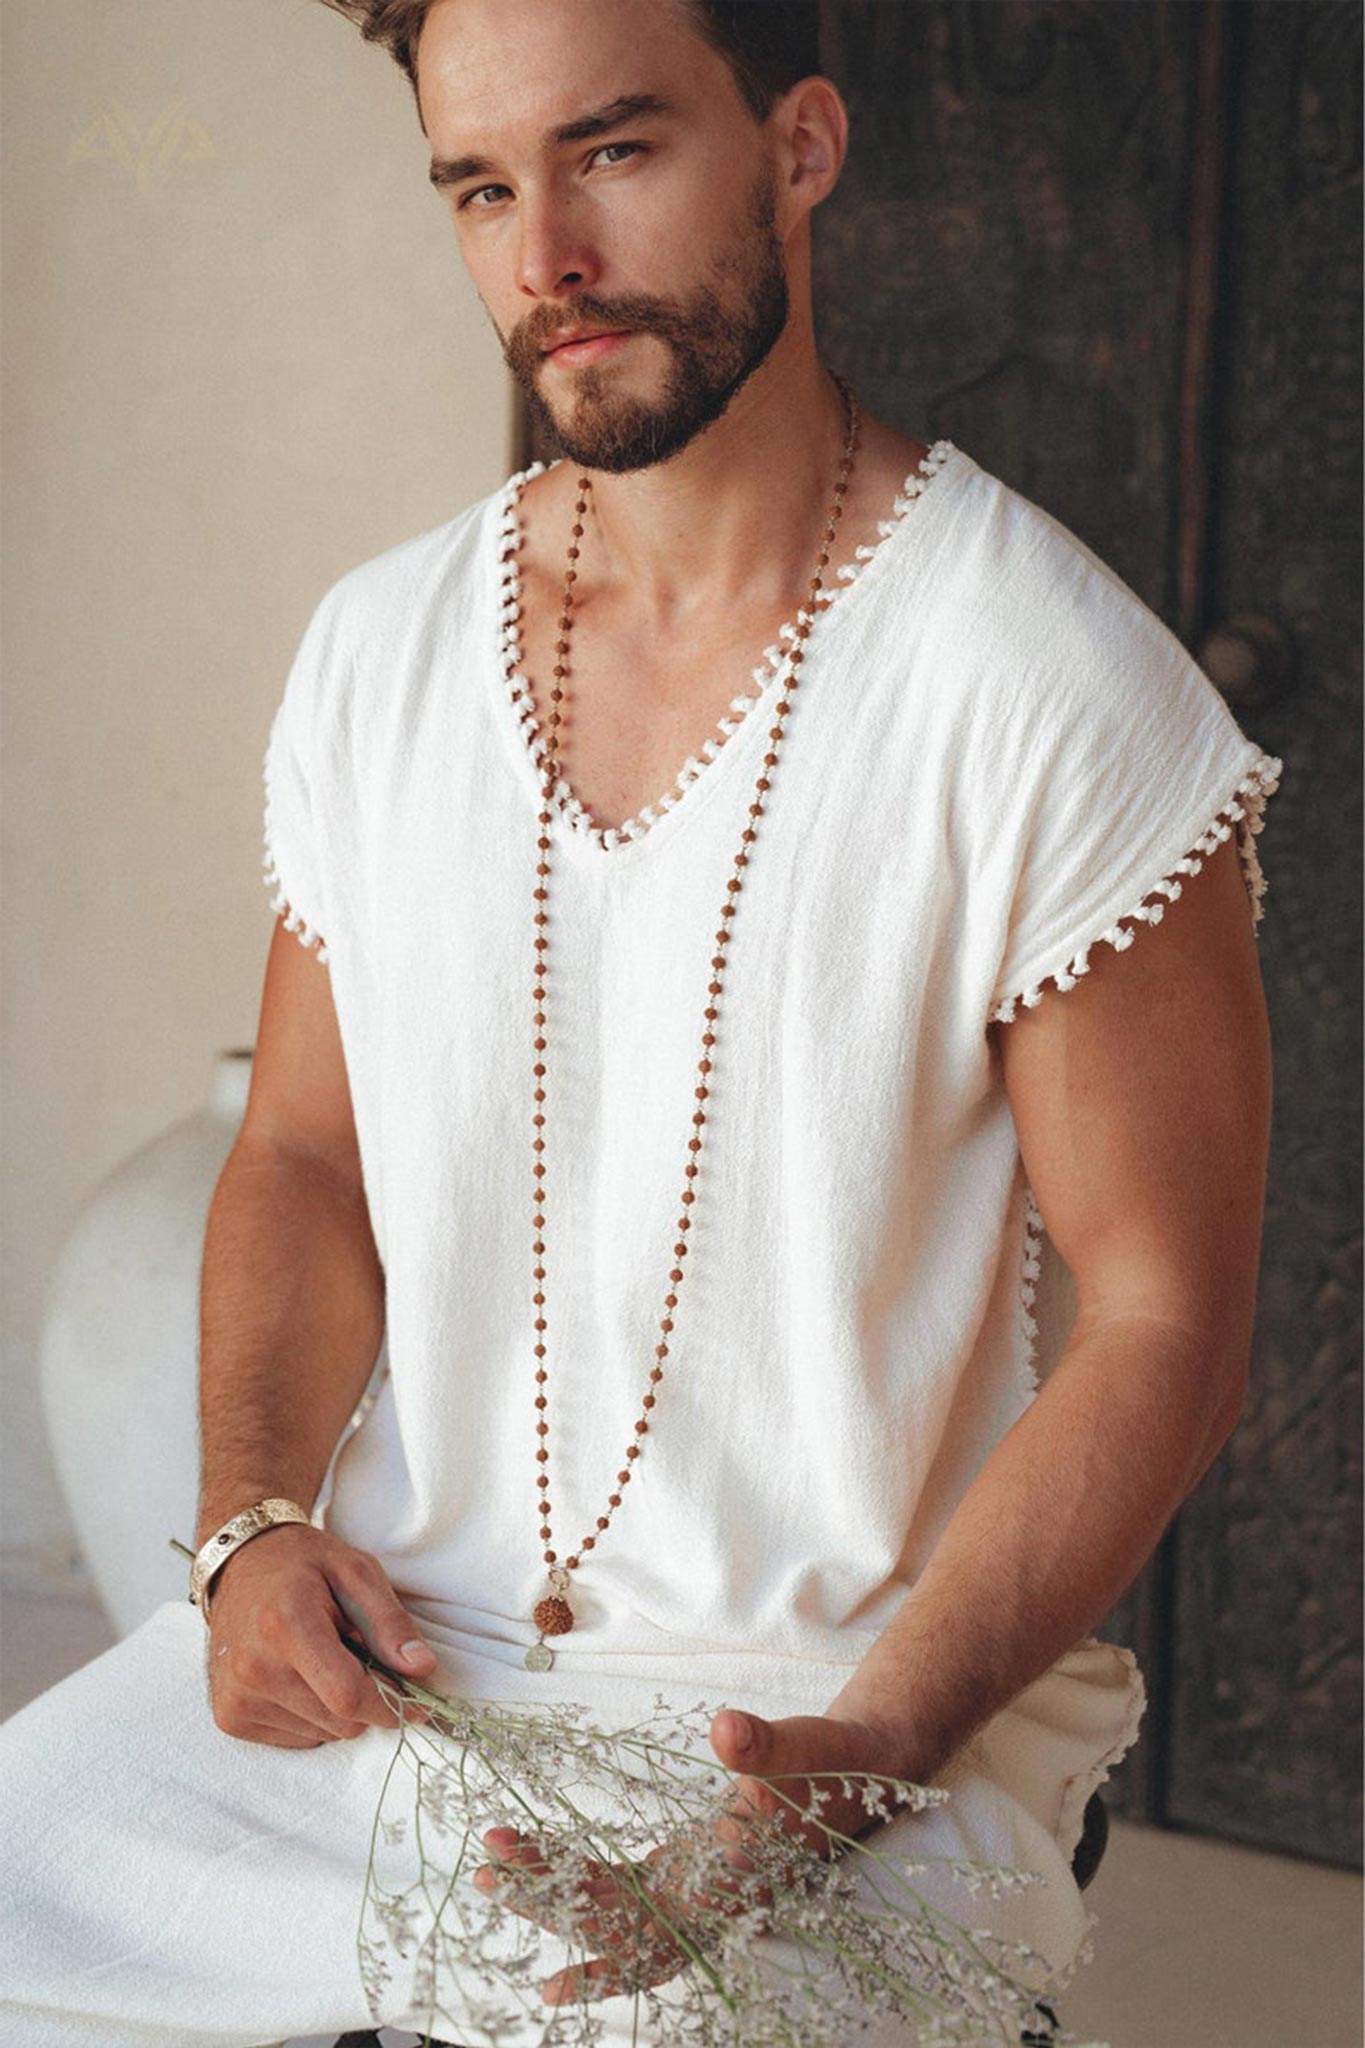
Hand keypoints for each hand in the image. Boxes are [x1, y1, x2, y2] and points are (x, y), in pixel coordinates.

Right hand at [205, 1523, 437, 1747]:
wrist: (240, 1567)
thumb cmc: (303, 1565)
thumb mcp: (356, 1572)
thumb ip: (390, 1622)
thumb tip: (422, 1668)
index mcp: (286, 1626)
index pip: (348, 1695)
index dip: (391, 1704)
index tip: (417, 1701)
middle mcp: (254, 1669)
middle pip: (340, 1722)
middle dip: (368, 1700)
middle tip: (363, 1661)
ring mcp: (237, 1698)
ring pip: (322, 1734)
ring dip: (338, 1708)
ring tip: (325, 1661)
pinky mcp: (230, 1717)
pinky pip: (297, 1739)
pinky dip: (312, 1716)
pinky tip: (301, 1677)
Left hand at [473, 1707, 914, 2005]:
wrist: (861, 1773)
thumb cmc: (831, 1763)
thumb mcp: (802, 1747)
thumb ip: (763, 1746)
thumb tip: (726, 1730)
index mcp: (722, 1886)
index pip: (638, 1913)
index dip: (582, 1908)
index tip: (535, 1917)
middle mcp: (703, 1904)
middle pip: (612, 1925)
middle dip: (547, 1900)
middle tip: (486, 1866)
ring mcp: (694, 1892)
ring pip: (612, 1914)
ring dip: (553, 1897)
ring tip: (493, 1869)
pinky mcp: (688, 1872)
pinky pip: (625, 1898)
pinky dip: (582, 1894)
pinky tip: (542, 1877)